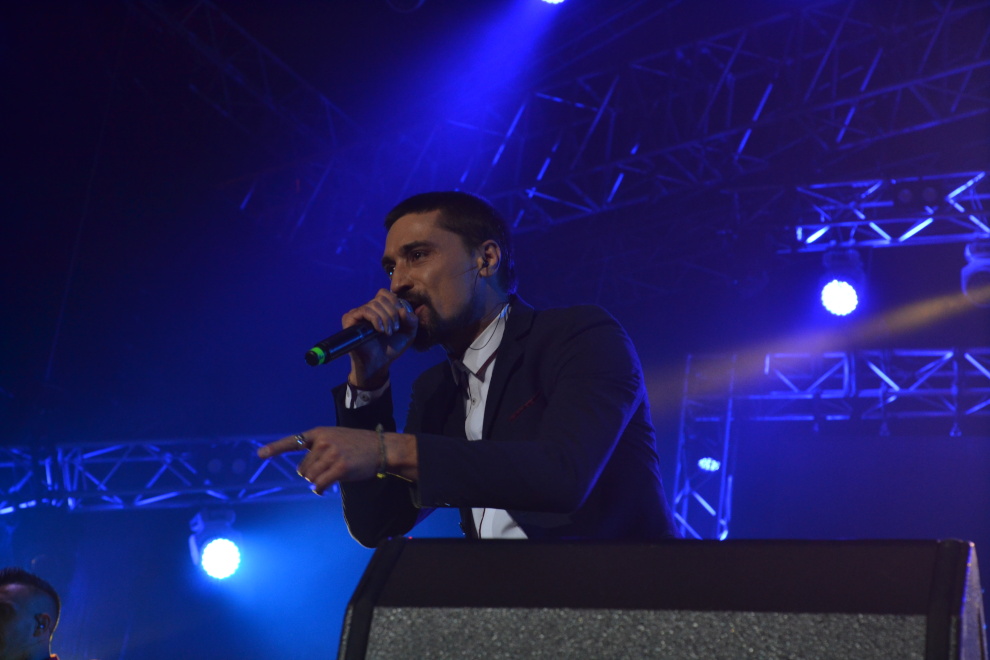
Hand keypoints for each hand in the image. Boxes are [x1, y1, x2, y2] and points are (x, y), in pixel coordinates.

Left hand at [257, 426, 380, 494]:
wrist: (382, 448)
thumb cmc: (359, 445)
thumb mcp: (337, 437)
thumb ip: (320, 448)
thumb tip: (305, 473)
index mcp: (320, 433)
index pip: (293, 441)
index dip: (275, 448)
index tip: (260, 454)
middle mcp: (323, 442)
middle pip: (302, 468)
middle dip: (311, 474)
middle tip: (326, 471)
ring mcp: (331, 454)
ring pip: (310, 477)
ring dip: (317, 481)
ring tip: (331, 476)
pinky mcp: (340, 468)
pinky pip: (319, 484)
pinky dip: (319, 489)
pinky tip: (323, 489)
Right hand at [342, 289, 417, 387]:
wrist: (379, 362)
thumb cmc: (392, 347)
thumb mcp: (409, 333)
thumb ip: (412, 320)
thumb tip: (403, 310)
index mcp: (380, 308)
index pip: (385, 293)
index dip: (395, 302)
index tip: (401, 318)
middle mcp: (368, 308)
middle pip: (381, 298)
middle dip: (392, 313)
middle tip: (395, 329)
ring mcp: (358, 313)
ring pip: (374, 304)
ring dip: (385, 318)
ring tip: (388, 332)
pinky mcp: (350, 319)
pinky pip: (364, 310)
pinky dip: (376, 319)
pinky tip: (380, 330)